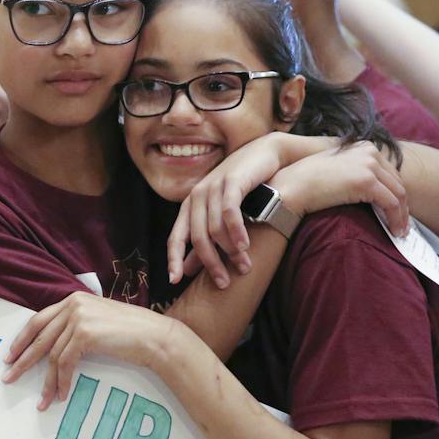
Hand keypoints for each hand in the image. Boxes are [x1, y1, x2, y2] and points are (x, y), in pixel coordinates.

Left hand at [3, 293, 182, 409]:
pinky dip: (61, 381)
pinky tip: (60, 394)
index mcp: (73, 299)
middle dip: (22, 360)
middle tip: (9, 377)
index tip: (11, 355)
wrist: (155, 336)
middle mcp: (73, 305)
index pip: (39, 320)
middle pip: (39, 337)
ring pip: (51, 355)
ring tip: (42, 401)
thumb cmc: (131, 334)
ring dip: (46, 381)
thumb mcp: (97, 322)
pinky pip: (64, 363)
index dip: (22, 340)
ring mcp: (78, 318)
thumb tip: (52, 347)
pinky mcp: (85, 334)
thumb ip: (75, 326)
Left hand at [168, 135, 289, 286]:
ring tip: (243, 266)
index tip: (174, 282)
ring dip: (229, 252)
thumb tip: (188, 271)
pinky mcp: (230, 182)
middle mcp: (196, 197)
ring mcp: (212, 187)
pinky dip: (236, 232)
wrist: (265, 155)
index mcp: (189, 207)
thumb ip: (207, 241)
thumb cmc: (243, 189)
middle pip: (198, 238)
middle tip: (223, 283)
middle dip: (211, 264)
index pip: (175, 237)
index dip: (173, 260)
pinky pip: (229, 213)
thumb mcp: (221, 215)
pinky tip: (245, 246)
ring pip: (215, 229)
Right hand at [273, 141, 408, 237]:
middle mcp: (369, 151)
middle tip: (402, 224)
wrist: (290, 187)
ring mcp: (368, 165)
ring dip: (402, 215)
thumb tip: (371, 192)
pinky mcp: (366, 181)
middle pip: (397, 182)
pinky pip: (391, 204)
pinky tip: (394, 231)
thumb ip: (354, 171)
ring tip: (399, 231)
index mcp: (363, 146)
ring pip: (398, 194)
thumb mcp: (336, 169)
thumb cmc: (305, 182)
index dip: (396, 193)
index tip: (397, 210)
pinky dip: (396, 219)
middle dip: (402, 205)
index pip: (389, 172)